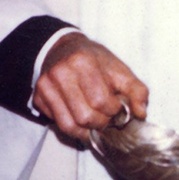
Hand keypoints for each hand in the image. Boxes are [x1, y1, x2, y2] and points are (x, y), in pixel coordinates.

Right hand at [32, 32, 148, 140]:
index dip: (114, 111)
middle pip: (85, 116)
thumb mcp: (120, 69)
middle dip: (102, 122)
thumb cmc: (96, 61)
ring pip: (69, 125)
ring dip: (88, 130)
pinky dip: (74, 129)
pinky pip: (58, 124)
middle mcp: (60, 73)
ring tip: (98, 122)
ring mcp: (46, 86)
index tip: (118, 108)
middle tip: (108, 117)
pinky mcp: (38, 97)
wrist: (65, 49)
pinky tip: (83, 121)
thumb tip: (141, 113)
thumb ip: (136, 90)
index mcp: (83, 62)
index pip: (101, 101)